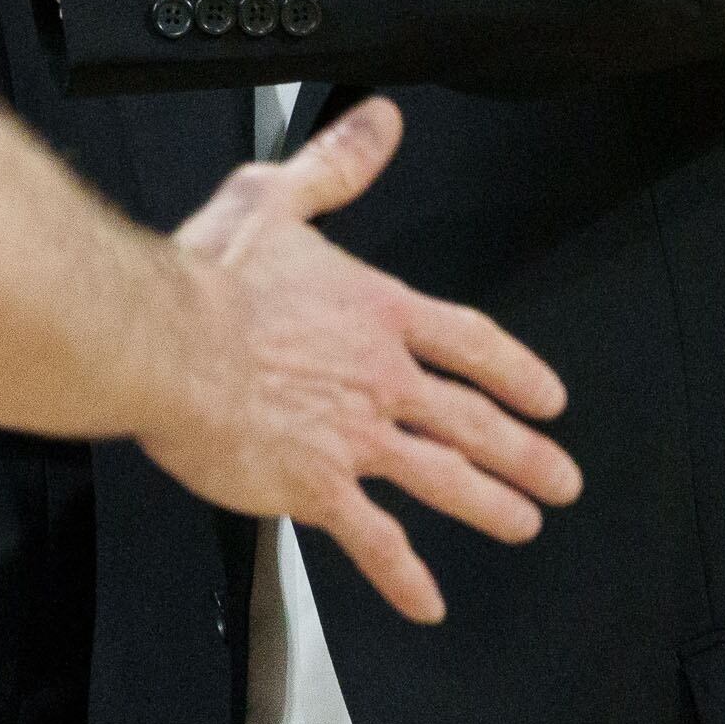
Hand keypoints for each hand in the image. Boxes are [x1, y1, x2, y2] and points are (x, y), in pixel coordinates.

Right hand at [137, 97, 577, 625]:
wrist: (163, 340)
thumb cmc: (206, 276)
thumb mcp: (277, 198)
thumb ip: (336, 165)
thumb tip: (381, 122)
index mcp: (375, 311)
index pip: (468, 342)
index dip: (514, 370)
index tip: (547, 397)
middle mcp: (378, 378)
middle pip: (472, 419)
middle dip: (524, 452)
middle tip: (561, 478)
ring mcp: (354, 436)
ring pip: (443, 478)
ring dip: (490, 504)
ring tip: (524, 523)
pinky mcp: (315, 485)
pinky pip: (373, 537)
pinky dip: (404, 573)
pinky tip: (428, 601)